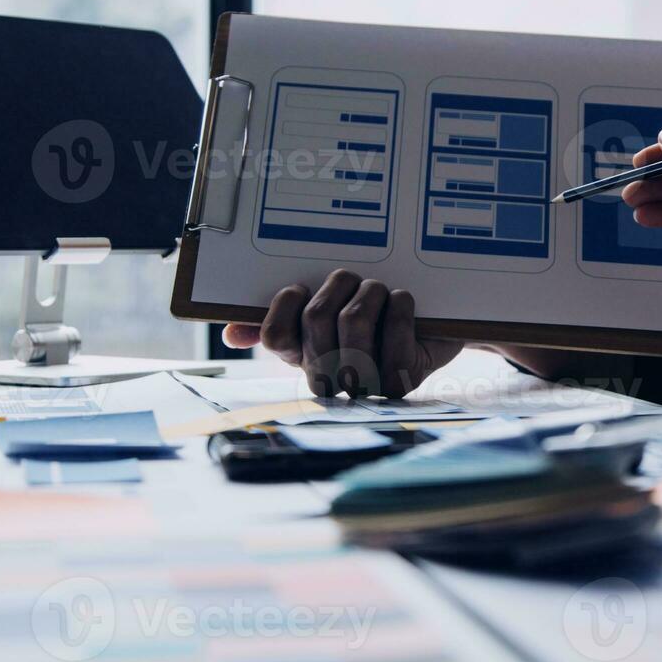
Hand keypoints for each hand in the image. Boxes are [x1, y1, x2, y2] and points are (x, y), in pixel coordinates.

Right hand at [222, 270, 463, 397]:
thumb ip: (279, 319)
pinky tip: (402, 302)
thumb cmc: (372, 316)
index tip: (303, 286)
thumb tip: (232, 334)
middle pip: (316, 318)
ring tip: (380, 291)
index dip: (287, 303)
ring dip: (371, 291)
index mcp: (303, 359)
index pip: (275, 337)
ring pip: (353, 320)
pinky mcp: (402, 379)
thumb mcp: (324, 312)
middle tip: (355, 279)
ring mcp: (365, 383)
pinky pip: (393, 328)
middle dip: (339, 284)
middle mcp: (330, 378)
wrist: (430, 327)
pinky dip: (400, 304)